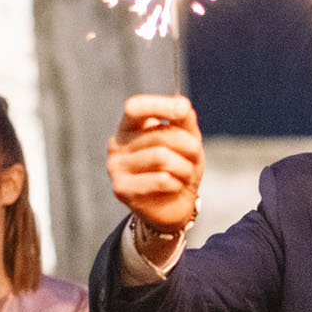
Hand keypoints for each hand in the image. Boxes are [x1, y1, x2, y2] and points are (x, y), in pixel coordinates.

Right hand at [108, 95, 202, 237]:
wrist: (173, 207)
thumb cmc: (179, 168)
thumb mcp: (187, 141)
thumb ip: (184, 122)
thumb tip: (181, 104)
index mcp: (129, 127)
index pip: (135, 107)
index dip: (158, 105)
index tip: (182, 109)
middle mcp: (117, 145)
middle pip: (158, 135)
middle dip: (187, 145)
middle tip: (196, 157)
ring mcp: (115, 167)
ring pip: (161, 157)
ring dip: (184, 167)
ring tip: (186, 174)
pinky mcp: (121, 188)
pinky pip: (160, 179)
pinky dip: (176, 182)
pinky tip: (175, 186)